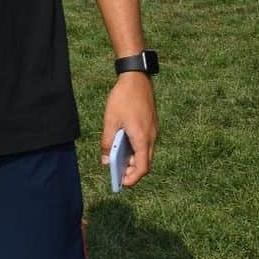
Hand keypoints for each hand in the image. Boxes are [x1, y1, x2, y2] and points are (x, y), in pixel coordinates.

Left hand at [100, 72, 157, 186]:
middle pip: (145, 162)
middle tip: (117, 172)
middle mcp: (151, 136)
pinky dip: (136, 147)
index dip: (133, 178)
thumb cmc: (123, 98)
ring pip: (146, 151)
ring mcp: (153, 129)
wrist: (136, 76)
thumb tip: (105, 160)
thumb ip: (107, 142)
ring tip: (118, 157)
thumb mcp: (110, 121)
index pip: (143, 167)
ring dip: (134, 158)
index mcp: (142, 138)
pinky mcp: (151, 122)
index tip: (122, 182)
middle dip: (132, 170)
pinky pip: (145, 141)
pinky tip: (124, 142)